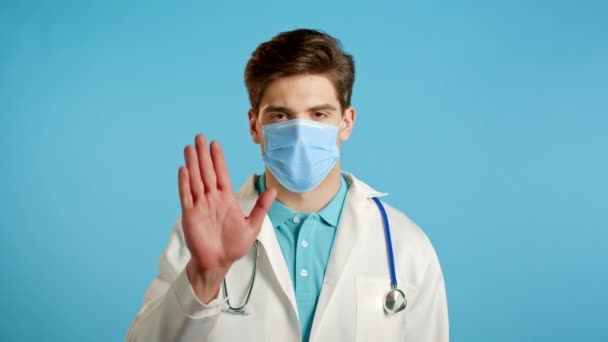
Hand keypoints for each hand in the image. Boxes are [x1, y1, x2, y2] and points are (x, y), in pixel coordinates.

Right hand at [178, 134, 275, 301]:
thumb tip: (273, 190)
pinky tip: (184, 169)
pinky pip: (186, 195)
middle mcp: (212, 199)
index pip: (221, 174)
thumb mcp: (252, 226)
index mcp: (226, 199)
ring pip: (195, 180)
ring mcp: (200, 205)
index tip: (215, 144)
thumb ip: (261, 207)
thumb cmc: (234, 246)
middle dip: (203, 155)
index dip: (218, 159)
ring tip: (189, 147)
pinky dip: (184, 183)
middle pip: (207, 172)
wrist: (218, 263)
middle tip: (199, 137)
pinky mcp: (190, 214)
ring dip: (192, 164)